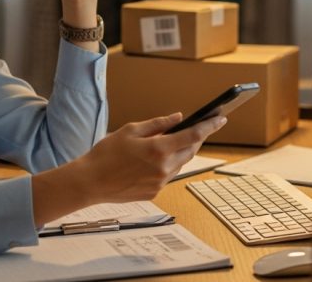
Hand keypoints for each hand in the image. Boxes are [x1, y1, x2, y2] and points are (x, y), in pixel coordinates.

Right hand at [76, 113, 226, 202]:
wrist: (90, 182)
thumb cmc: (106, 153)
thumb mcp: (131, 130)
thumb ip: (158, 124)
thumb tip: (178, 118)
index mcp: (158, 149)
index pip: (193, 135)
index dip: (210, 126)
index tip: (221, 118)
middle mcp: (163, 168)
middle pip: (190, 151)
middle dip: (197, 139)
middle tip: (200, 128)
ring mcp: (160, 183)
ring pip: (180, 164)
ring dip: (181, 152)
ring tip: (175, 142)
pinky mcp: (154, 193)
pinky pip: (167, 176)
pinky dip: (167, 166)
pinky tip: (155, 160)